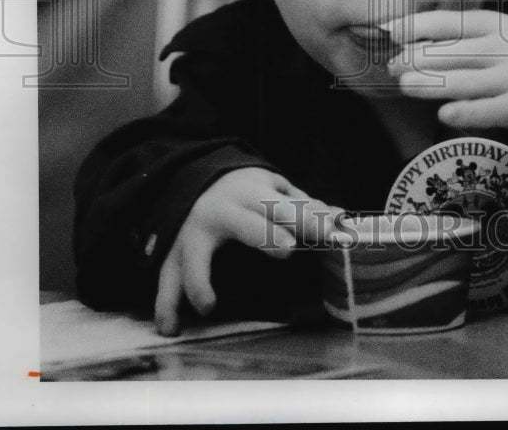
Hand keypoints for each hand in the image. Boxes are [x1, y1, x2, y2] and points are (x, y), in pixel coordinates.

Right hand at [154, 167, 341, 335]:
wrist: (195, 179)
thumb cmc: (247, 194)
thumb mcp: (274, 191)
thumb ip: (304, 207)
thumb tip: (341, 218)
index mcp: (251, 194)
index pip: (282, 207)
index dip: (306, 219)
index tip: (327, 232)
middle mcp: (222, 212)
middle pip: (243, 223)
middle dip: (262, 234)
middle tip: (285, 251)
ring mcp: (194, 235)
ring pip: (193, 256)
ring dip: (199, 280)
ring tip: (209, 305)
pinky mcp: (175, 256)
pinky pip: (167, 281)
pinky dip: (165, 305)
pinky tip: (171, 328)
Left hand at [384, 9, 507, 130]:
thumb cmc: (499, 53)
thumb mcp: (480, 35)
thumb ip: (446, 37)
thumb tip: (398, 37)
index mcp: (491, 24)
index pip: (448, 22)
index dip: (417, 26)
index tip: (392, 33)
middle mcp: (502, 48)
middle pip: (453, 52)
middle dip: (417, 59)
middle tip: (393, 67)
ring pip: (464, 81)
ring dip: (430, 84)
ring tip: (406, 86)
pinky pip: (486, 111)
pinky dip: (465, 113)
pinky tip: (444, 113)